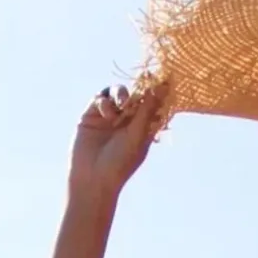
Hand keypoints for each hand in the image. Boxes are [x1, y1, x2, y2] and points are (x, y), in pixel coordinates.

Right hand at [68, 82, 167, 201]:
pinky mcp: (92, 115)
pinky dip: (106, 102)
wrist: (92, 177)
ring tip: (122, 104)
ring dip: (122, 94)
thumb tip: (160, 88)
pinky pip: (101, 98)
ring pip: (117, 93)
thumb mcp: (137, 136)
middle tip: (141, 87)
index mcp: (143, 128)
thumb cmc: (120, 163)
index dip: (157, 92)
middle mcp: (127, 121)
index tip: (165, 79)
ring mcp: (109, 117)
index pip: (152, 105)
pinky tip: (108, 115)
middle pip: (135, 95)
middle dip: (138, 89)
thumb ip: (147, 111)